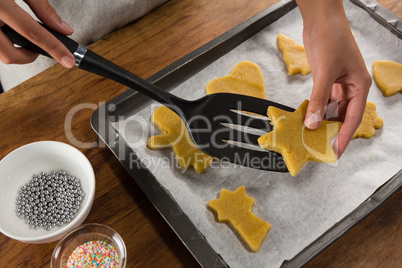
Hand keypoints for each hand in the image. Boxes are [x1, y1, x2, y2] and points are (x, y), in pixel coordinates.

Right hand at [0, 0, 74, 66]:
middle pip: (10, 54)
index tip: (67, 60)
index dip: (53, 48)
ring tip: (21, 36)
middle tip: (38, 48)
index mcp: (0, 3)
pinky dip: (3, 43)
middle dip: (28, 56)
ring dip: (13, 51)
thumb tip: (62, 28)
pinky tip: (7, 30)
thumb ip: (42, 8)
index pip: (32, 32)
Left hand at [296, 0, 371, 157]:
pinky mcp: (326, 80)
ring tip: (310, 135)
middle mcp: (350, 87)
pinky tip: (307, 118)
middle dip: (331, 131)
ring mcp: (338, 84)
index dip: (344, 137)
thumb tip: (313, 123)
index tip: (335, 151)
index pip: (353, 118)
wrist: (320, 20)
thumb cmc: (331, 39)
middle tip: (319, 146)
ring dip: (321, 121)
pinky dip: (315, 109)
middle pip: (342, 116)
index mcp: (359, 86)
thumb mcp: (325, 72)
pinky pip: (321, 100)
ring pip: (331, 109)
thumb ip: (318, 99)